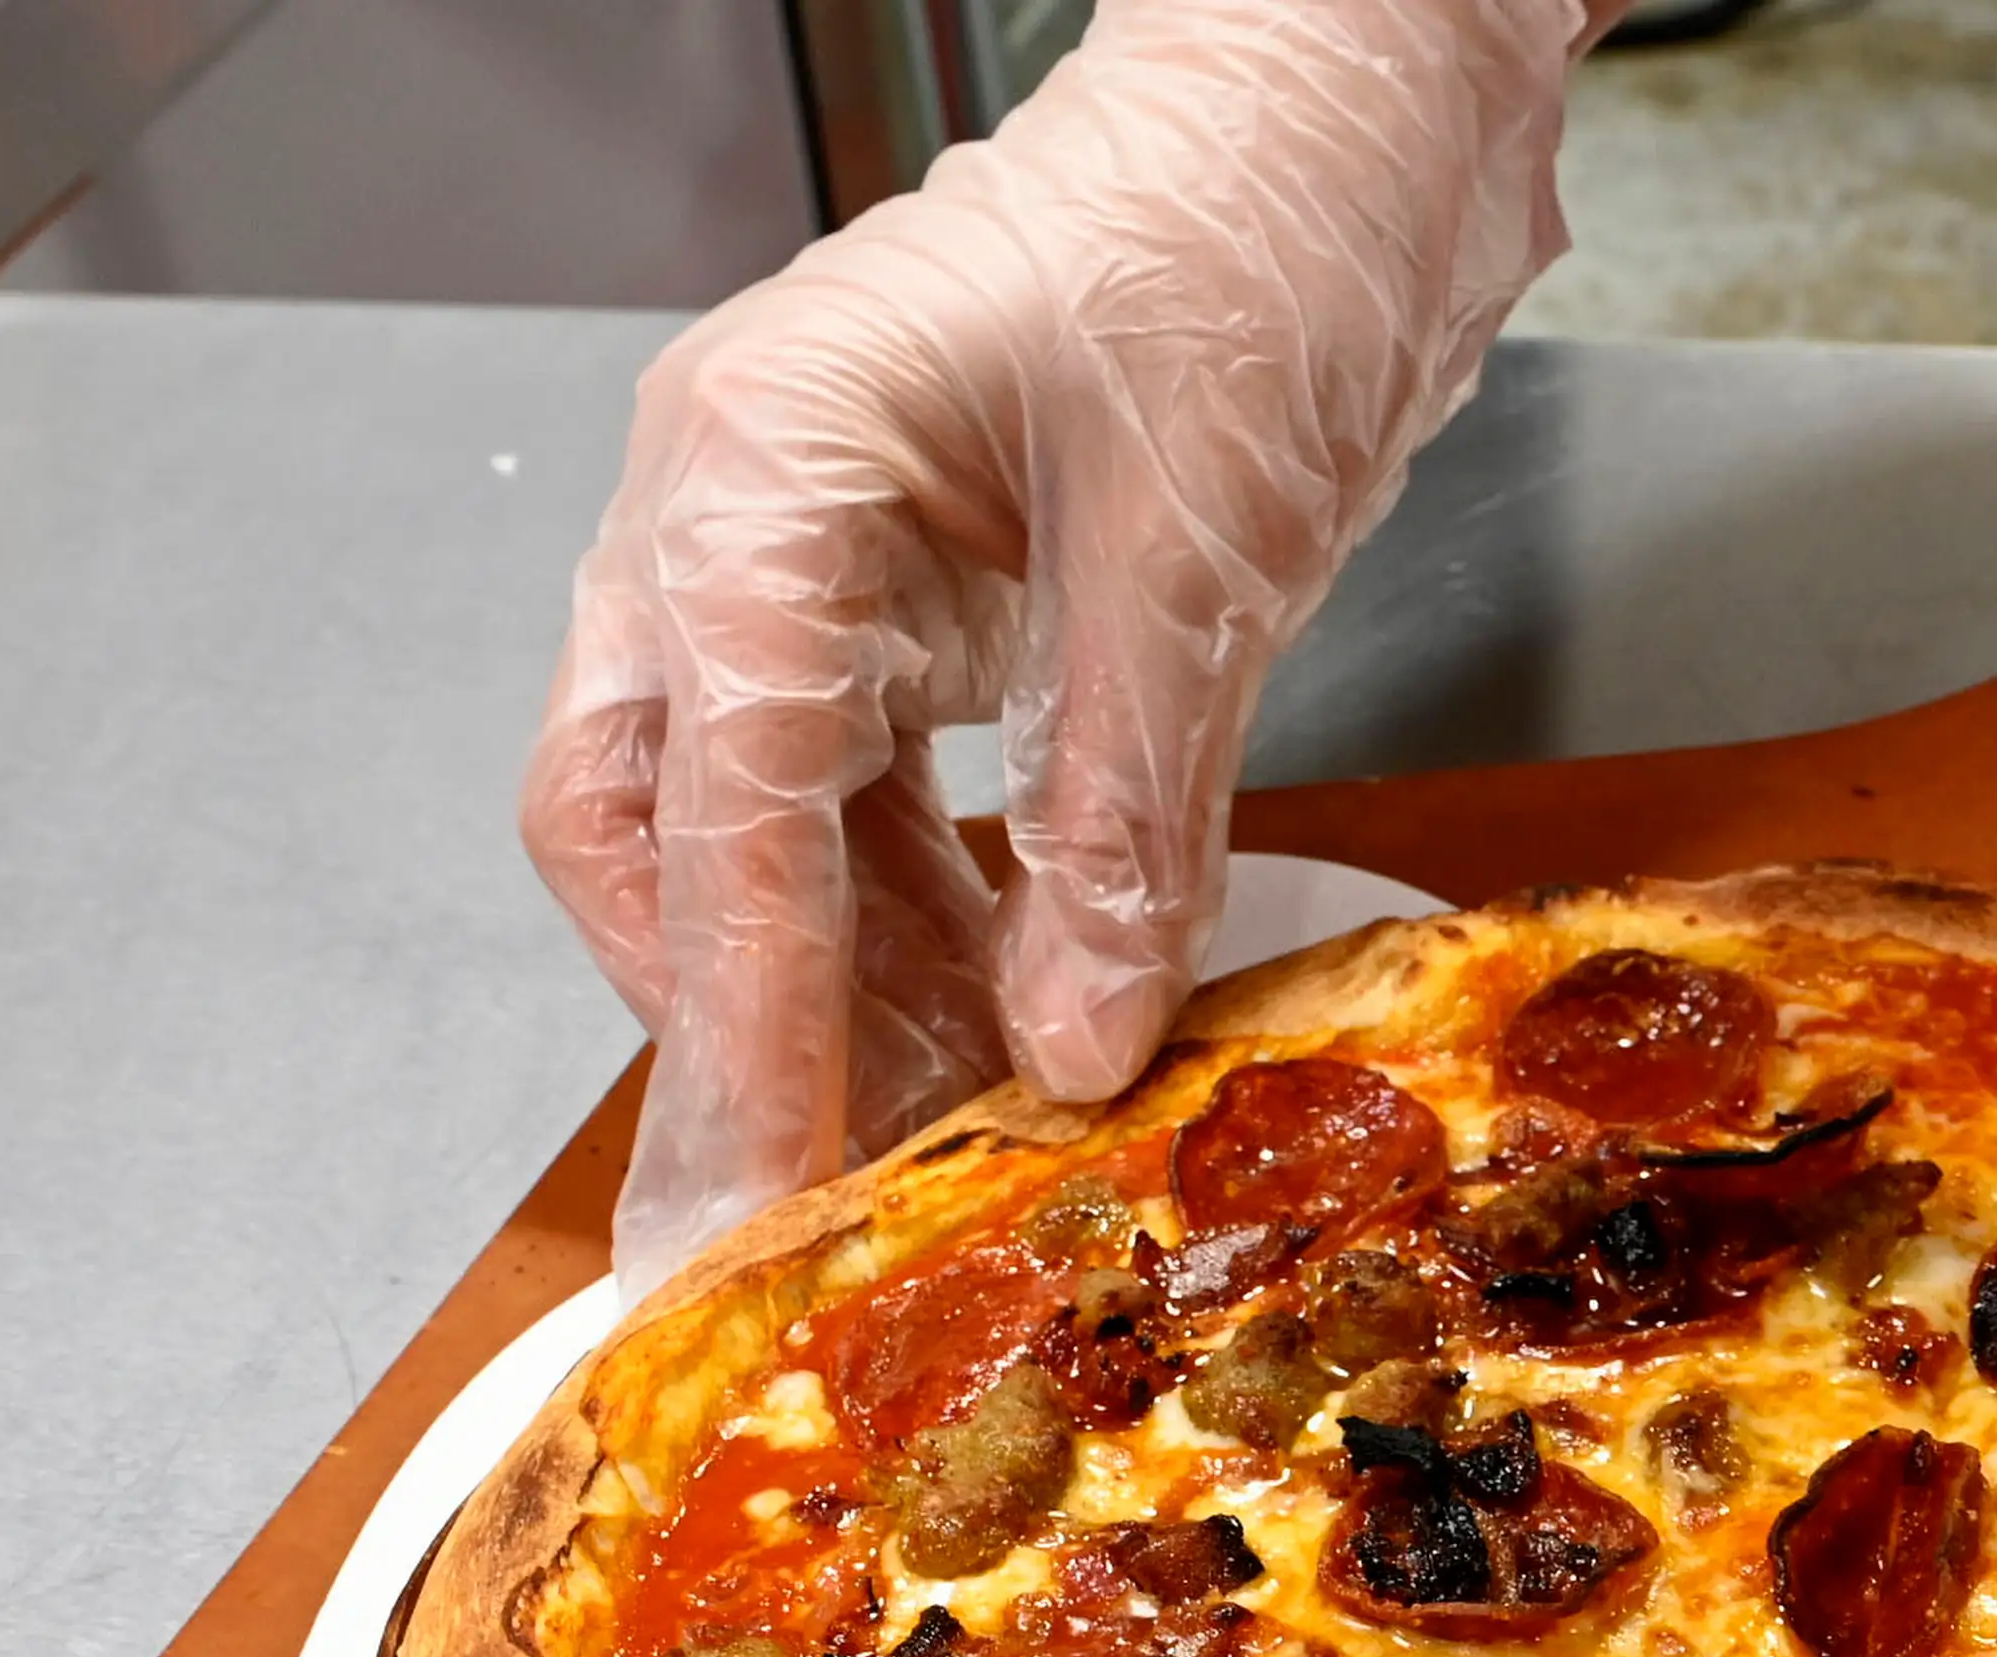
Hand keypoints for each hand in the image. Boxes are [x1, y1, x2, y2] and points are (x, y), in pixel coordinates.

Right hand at [524, 0, 1594, 1289]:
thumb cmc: (1246, 235)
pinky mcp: (920, 604)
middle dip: (736, 1019)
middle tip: (809, 1206)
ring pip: (759, 835)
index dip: (740, 1022)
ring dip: (849, 995)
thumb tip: (1065, 1045)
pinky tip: (1010, 1023)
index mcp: (760, 478)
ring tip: (947, 1147)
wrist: (1340, 106)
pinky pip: (871, 805)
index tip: (765, 1191)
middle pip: (655, 828)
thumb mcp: (1196, 562)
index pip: (708, 808)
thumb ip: (1119, 823)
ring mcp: (820, 562)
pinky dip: (931, 926)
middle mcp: (742, 521)